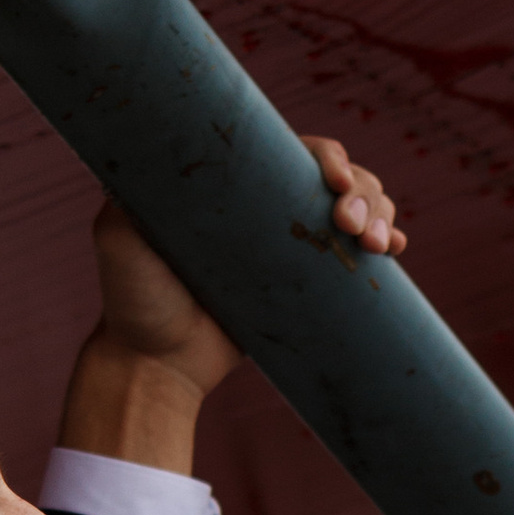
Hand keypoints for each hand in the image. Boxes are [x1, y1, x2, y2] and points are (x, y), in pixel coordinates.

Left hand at [60, 134, 406, 470]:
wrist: (156, 363)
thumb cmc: (135, 299)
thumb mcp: (119, 239)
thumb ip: (125, 199)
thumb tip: (134, 153)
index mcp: (237, 183)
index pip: (296, 151)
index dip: (327, 156)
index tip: (334, 179)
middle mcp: (269, 206)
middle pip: (339, 176)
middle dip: (363, 191)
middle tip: (351, 225)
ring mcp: (293, 244)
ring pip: (359, 207)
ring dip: (381, 213)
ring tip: (377, 246)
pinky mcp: (309, 284)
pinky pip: (357, 255)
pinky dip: (385, 241)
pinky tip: (394, 249)